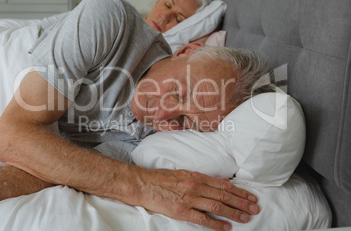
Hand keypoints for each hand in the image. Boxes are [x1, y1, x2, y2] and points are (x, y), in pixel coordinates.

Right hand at [138, 169, 259, 230]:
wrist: (144, 184)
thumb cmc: (162, 178)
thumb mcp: (184, 174)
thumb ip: (202, 179)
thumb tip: (221, 181)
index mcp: (196, 177)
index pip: (223, 185)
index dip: (239, 191)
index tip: (250, 196)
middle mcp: (195, 187)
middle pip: (224, 195)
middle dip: (242, 202)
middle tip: (255, 208)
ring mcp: (189, 199)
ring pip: (217, 206)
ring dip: (234, 213)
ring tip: (246, 217)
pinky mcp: (182, 212)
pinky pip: (203, 219)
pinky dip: (217, 224)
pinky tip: (227, 228)